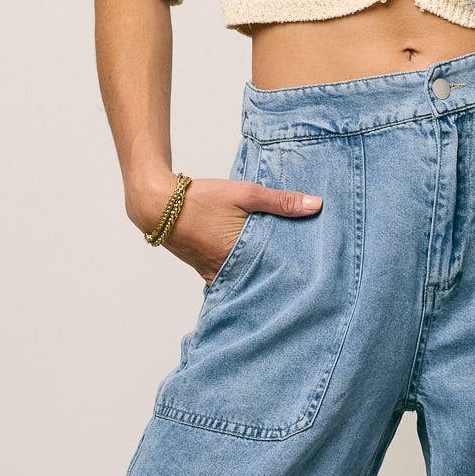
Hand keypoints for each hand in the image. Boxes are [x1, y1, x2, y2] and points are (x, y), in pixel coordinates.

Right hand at [128, 173, 322, 284]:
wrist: (158, 205)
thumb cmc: (201, 198)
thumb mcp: (245, 194)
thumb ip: (280, 201)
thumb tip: (316, 205)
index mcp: (239, 256)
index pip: (274, 275)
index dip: (293, 276)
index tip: (312, 279)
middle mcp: (225, 271)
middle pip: (259, 282)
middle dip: (277, 281)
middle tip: (301, 281)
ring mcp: (211, 272)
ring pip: (243, 281)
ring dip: (258, 278)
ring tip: (281, 275)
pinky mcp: (203, 268)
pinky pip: (227, 278)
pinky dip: (240, 275)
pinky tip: (252, 267)